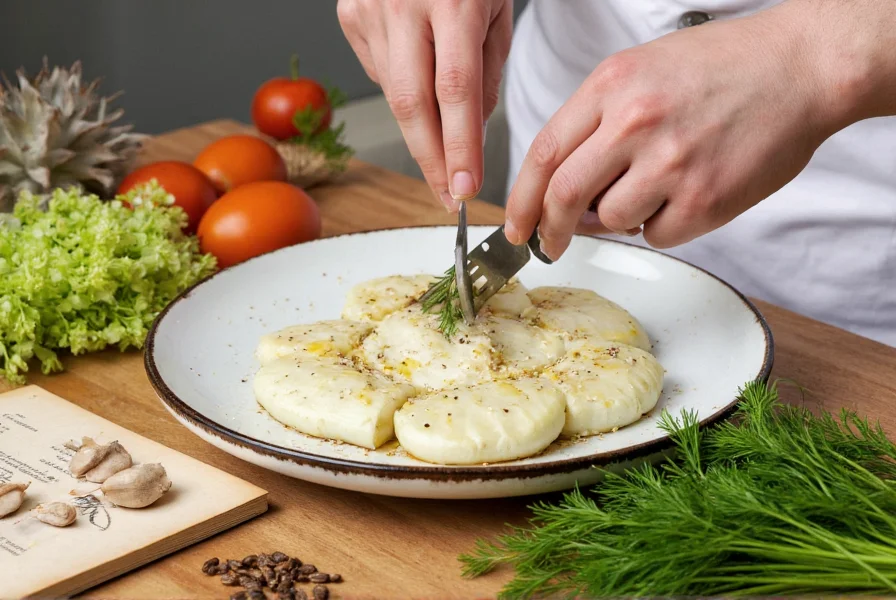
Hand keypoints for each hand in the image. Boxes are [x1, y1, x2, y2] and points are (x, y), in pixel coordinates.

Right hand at [337, 0, 513, 210]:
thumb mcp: (496, 12)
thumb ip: (484, 74)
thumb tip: (468, 135)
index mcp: (454, 0)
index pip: (454, 91)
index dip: (458, 146)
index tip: (463, 187)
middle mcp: (404, 4)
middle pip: (411, 103)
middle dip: (431, 159)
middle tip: (445, 196)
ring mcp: (369, 9)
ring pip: (394, 94)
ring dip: (422, 125)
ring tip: (445, 133)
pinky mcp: (350, 15)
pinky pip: (380, 73)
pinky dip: (403, 88)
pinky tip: (418, 73)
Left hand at [504, 2, 843, 259]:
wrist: (801, 67)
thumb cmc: (722, 68)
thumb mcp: (641, 71)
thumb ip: (596, 124)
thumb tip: (563, 190)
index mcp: (612, 85)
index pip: (542, 153)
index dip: (520, 199)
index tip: (516, 224)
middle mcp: (635, 122)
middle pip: (563, 195)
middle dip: (548, 230)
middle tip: (548, 244)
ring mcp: (671, 163)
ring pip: (609, 221)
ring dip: (618, 219)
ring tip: (652, 189)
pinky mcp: (705, 199)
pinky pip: (657, 235)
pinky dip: (662, 226)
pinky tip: (685, 194)